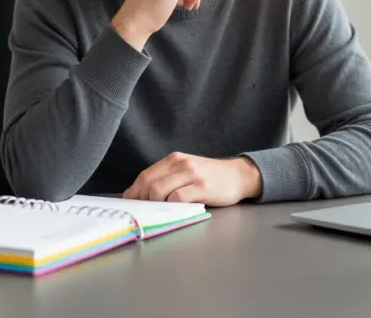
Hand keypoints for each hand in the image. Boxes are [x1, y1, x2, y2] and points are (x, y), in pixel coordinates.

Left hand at [122, 152, 262, 206]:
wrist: (239, 175)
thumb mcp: (186, 171)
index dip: (134, 192)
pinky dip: (172, 207)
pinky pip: (178, 198)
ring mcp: (192, 174)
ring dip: (155, 204)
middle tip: (144, 212)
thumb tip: (137, 194)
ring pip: (159, 190)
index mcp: (173, 159)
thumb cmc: (210, 177)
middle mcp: (181, 163)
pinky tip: (176, 211)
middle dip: (142, 200)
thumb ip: (165, 179)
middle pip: (148, 182)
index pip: (145, 175)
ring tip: (160, 212)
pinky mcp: (202, 186)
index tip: (132, 205)